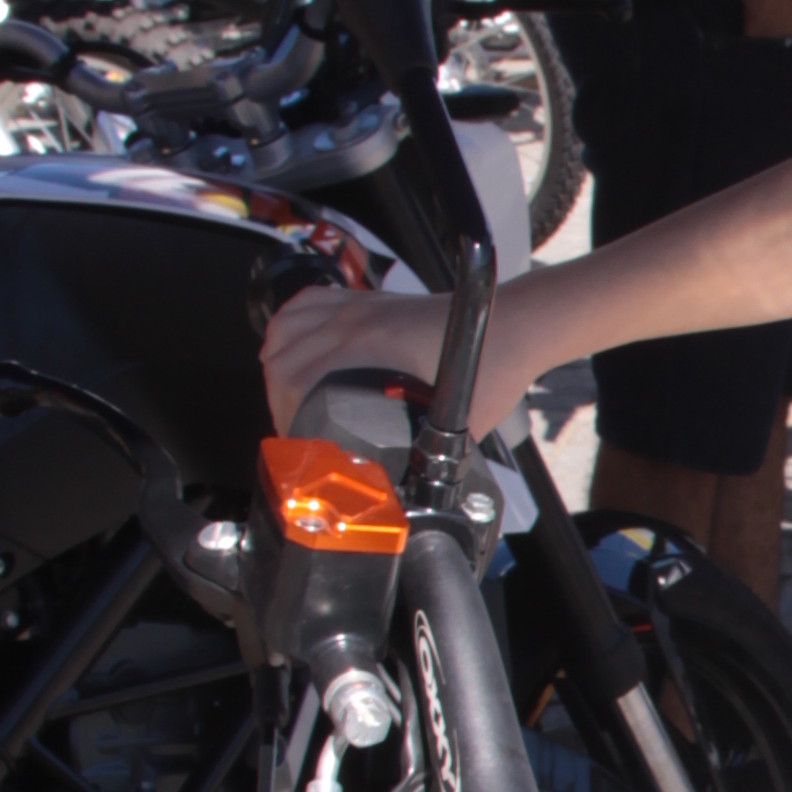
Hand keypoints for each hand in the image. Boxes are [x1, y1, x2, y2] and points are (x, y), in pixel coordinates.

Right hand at [261, 279, 539, 453]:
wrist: (513, 325)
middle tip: (295, 426)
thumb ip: (426, 456)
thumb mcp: (457, 423)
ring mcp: (360, 307)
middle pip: (283, 355)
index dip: (286, 415)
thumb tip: (399, 490)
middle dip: (279, 397)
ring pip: (288, 326)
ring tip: (288, 394)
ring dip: (277, 362)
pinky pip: (308, 303)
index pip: (295, 377)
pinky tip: (292, 347)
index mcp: (372, 348)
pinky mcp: (367, 301)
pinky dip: (289, 326)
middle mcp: (358, 321)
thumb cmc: (494, 365)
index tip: (298, 439)